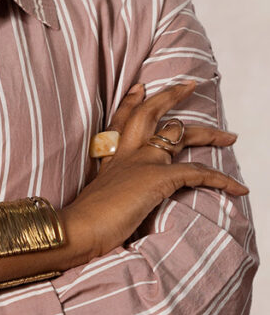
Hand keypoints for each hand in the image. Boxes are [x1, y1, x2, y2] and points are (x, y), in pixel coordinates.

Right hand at [62, 81, 247, 263]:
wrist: (77, 228)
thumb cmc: (82, 222)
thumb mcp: (95, 199)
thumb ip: (109, 193)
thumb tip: (116, 206)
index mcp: (110, 158)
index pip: (121, 122)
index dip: (131, 102)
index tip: (139, 88)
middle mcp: (126, 153)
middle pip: (149, 114)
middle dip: (170, 97)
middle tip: (188, 85)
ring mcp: (142, 162)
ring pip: (179, 135)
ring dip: (209, 134)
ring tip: (229, 136)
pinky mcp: (158, 177)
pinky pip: (198, 173)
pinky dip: (221, 179)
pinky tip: (237, 187)